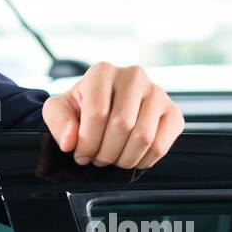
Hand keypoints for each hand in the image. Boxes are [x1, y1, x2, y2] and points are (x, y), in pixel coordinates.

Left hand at [42, 61, 183, 170]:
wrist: (105, 108)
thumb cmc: (81, 108)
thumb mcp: (59, 110)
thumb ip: (58, 122)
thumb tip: (70, 142)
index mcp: (103, 71)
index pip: (98, 113)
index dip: (87, 142)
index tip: (80, 154)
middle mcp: (134, 76)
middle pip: (122, 126)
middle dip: (105, 152)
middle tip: (97, 159)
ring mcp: (157, 93)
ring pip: (144, 137)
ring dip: (124, 158)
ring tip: (112, 158)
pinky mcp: (173, 113)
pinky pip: (161, 145)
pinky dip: (144, 160)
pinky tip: (131, 158)